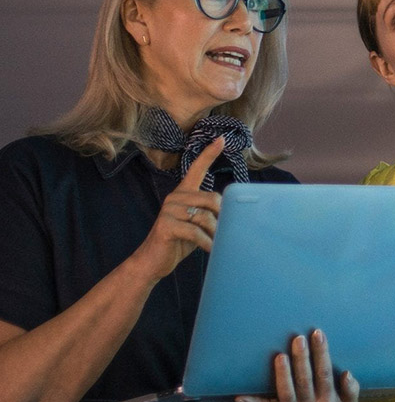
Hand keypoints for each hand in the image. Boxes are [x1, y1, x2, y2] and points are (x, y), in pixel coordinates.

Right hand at [127, 137, 224, 281]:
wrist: (152, 261)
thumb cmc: (179, 242)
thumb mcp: (198, 225)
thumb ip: (211, 215)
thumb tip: (233, 214)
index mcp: (184, 193)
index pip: (196, 169)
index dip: (209, 154)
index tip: (221, 139)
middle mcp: (175, 197)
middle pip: (213, 200)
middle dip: (222, 219)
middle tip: (223, 234)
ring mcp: (169, 210)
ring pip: (205, 217)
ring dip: (215, 234)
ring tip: (215, 245)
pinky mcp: (166, 225)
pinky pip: (196, 232)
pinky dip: (207, 243)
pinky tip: (211, 250)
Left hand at [236, 329, 359, 401]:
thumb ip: (352, 390)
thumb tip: (347, 374)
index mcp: (328, 401)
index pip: (324, 373)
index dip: (321, 353)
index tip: (318, 334)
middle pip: (305, 380)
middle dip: (302, 358)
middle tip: (298, 338)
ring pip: (287, 392)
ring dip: (283, 374)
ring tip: (280, 356)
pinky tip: (239, 396)